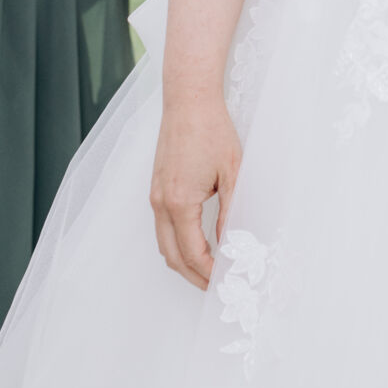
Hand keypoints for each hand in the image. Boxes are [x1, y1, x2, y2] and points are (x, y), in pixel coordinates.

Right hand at [150, 97, 241, 289]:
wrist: (188, 101)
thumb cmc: (212, 131)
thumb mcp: (233, 173)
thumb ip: (231, 212)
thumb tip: (232, 243)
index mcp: (180, 202)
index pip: (192, 253)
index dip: (208, 273)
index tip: (225, 282)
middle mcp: (161, 202)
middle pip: (172, 257)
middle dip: (193, 276)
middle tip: (215, 285)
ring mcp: (155, 195)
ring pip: (163, 244)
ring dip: (182, 261)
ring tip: (207, 269)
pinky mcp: (156, 188)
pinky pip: (161, 227)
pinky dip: (176, 243)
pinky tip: (195, 243)